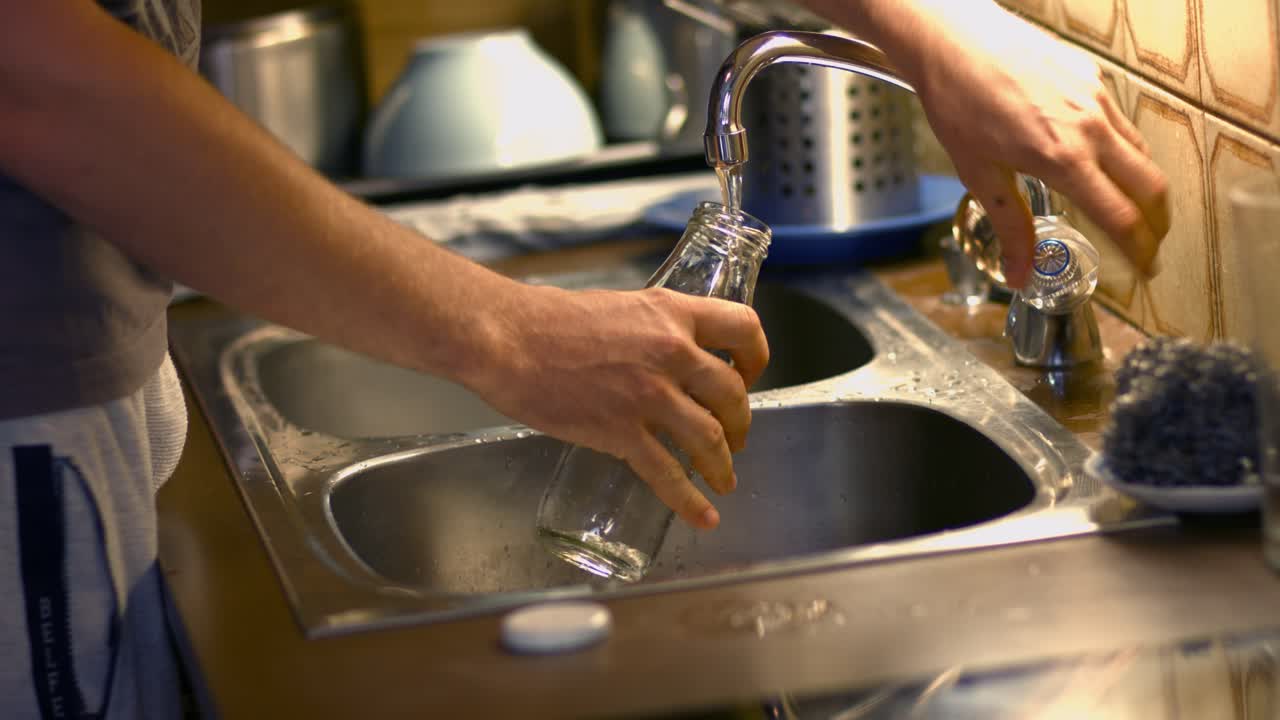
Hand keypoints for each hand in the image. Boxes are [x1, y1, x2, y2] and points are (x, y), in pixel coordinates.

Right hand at [461, 283, 768, 529]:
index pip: (743, 327)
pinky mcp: (621, 432)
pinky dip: (689, 500)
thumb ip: (649, 330)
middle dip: (740, 422)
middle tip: (735, 437)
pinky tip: (703, 516)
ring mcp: (649, 395)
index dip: (757, 355)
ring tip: (723, 478)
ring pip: (709, 438)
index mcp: (670, 313)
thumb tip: (660, 356)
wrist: (507, 339)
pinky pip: (667, 473)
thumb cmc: (548, 319)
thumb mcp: (617, 307)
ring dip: (722, 464)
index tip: (751, 374)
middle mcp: (671, 352)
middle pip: (732, 394)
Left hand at [862, 0, 1169, 286]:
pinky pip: (1122, 122)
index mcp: (1063, 159)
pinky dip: (1125, 150)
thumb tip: (1020, 274)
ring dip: (1144, 186)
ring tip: (1133, 208)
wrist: (953, 41)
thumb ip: (1009, 227)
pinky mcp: (1092, 77)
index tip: (1145, 268)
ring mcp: (1096, 99)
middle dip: (1158, 223)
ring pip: (1141, 152)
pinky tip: (1106, 162)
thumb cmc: (958, 103)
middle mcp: (1090, 128)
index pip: (1121, 217)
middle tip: (1151, 246)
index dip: (1139, 250)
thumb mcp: (979, 174)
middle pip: (1150, 186)